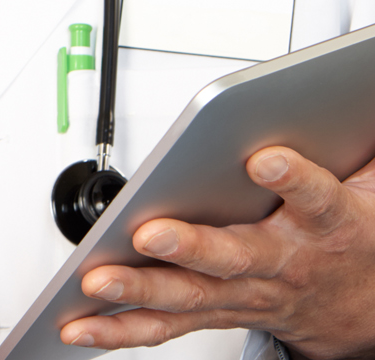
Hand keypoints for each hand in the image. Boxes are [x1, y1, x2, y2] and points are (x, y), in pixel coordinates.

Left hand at [60, 147, 374, 358]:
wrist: (364, 304)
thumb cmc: (349, 232)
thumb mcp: (365, 185)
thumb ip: (345, 148)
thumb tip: (336, 101)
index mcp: (325, 225)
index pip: (315, 200)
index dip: (292, 180)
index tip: (264, 159)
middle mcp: (282, 265)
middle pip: (235, 257)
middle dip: (191, 247)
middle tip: (149, 233)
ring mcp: (246, 295)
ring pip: (191, 295)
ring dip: (141, 291)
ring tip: (98, 281)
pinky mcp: (216, 313)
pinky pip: (167, 326)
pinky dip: (121, 329)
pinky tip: (83, 326)